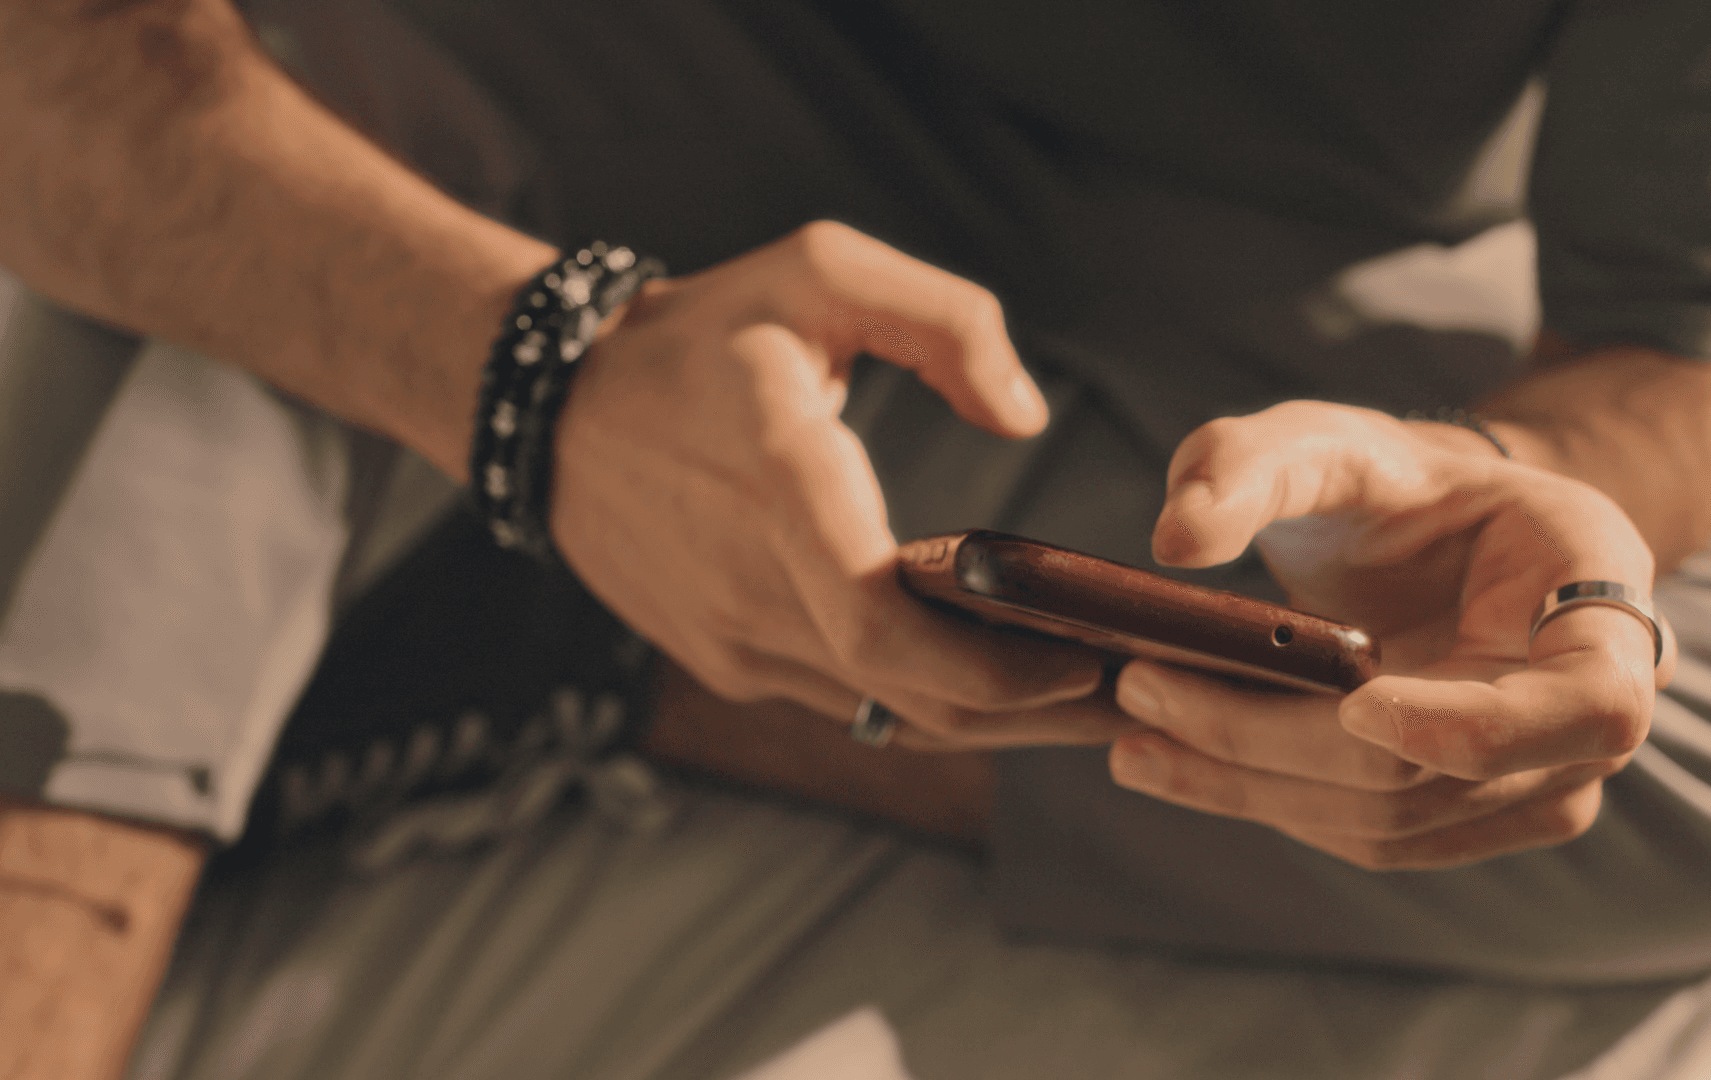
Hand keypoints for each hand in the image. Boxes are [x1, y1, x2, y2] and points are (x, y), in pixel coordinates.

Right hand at [549, 221, 1117, 748]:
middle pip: (913, 696)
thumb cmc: (702, 333)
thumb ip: (947, 322)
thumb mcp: (822, 267)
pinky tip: (988, 674)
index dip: (997, 666)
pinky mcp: (725, 659)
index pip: (885, 624)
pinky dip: (925, 696)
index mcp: (781, 483)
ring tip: (1083, 693)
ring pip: (886, 713)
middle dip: (1036, 711)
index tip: (1089, 656)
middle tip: (1132, 696)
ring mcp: (732, 638)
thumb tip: (1025, 418)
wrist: (556, 409)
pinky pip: (845, 699)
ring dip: (990, 714)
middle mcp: (752, 584)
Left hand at [1107, 401, 1674, 868]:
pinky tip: (1183, 762)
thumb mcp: (1327, 438)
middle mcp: (1593, 706)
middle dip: (1275, 744)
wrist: (1433, 536)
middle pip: (1436, 774)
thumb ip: (1252, 463)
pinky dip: (1269, 804)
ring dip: (1250, 789)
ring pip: (1389, 822)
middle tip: (1145, 692)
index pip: (1586, 704)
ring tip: (1135, 738)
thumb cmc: (1398, 483)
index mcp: (1601, 593)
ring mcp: (1539, 777)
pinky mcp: (1471, 817)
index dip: (1475, 727)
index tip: (1354, 704)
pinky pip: (1369, 838)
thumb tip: (1176, 540)